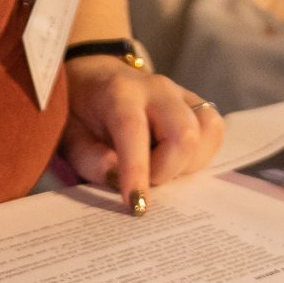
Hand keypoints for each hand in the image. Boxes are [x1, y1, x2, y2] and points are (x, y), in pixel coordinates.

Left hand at [60, 55, 224, 209]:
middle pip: (185, 134)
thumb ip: (90, 159)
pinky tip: (176, 160)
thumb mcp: (69, 137)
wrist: (96, 78)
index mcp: (119, 92)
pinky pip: (213, 133)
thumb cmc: (80, 112)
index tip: (135, 205)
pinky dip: (198, 156)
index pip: (133, 130)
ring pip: (207, 134)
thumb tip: (118, 179)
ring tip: (159, 167)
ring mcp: (182, 94)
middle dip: (166, 171)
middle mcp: (157, 89)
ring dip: (186, 164)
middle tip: (145, 179)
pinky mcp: (199, 104)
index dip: (137, 170)